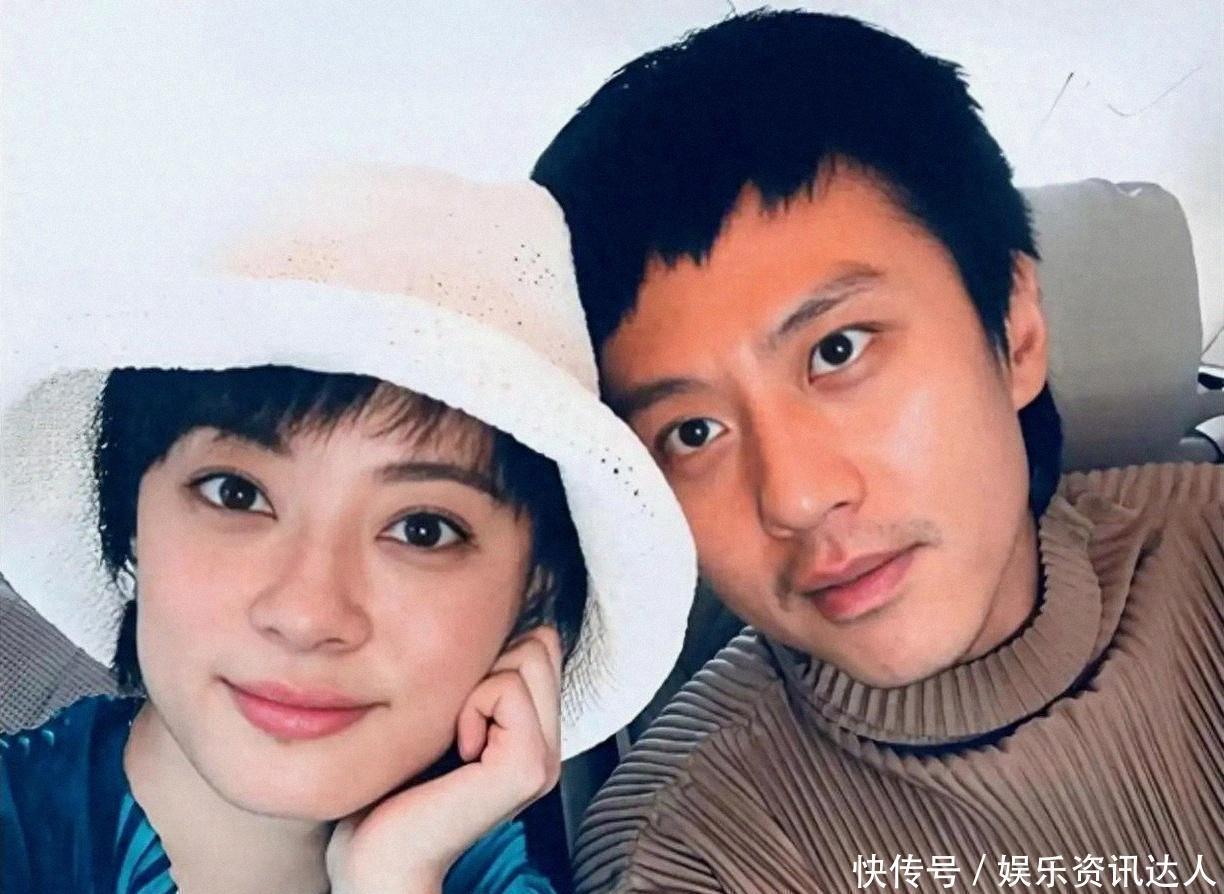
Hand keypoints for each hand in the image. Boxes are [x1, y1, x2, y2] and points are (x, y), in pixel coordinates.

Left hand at [326, 626, 562, 893]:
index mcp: (536, 735)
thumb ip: (478, 680)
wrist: (377, 853)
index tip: (459, 707)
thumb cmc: (394, 785)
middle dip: (489, 664)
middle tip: (459, 721)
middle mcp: (550, 747)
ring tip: (458, 737)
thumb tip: (491, 622)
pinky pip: (505, 688)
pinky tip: (459, 751)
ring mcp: (545, 759)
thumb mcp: (446, 715)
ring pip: (527, 656)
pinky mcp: (528, 766)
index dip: (494, 655)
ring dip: (477, 685)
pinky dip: (471, 707)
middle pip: (541, 642)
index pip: (542, 643)